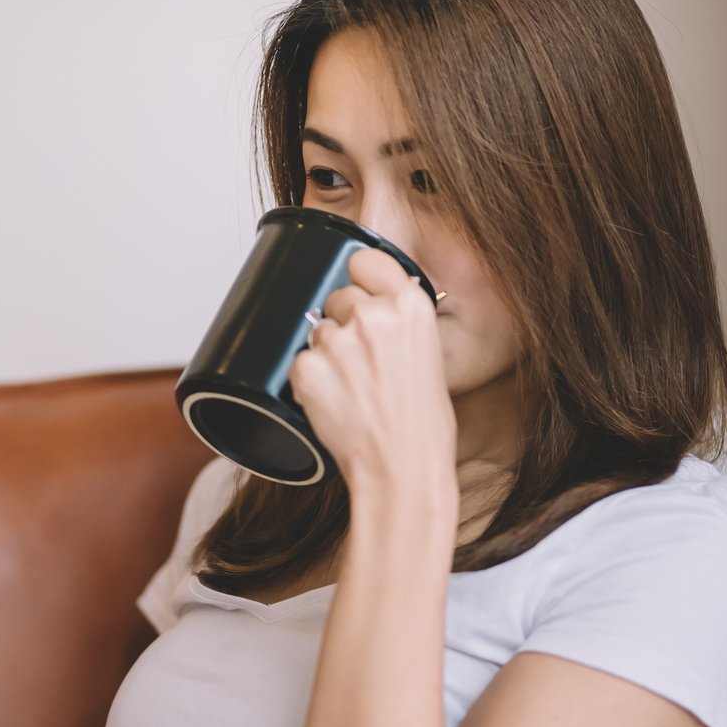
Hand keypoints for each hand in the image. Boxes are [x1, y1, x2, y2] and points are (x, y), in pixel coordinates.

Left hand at [289, 247, 459, 510]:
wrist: (403, 467)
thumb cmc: (421, 424)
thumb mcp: (428, 357)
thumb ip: (398, 325)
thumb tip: (371, 310)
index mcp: (409, 306)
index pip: (366, 259)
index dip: (358, 276)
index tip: (357, 289)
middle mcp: (373, 316)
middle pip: (336, 296)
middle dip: (341, 323)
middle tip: (359, 363)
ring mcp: (338, 342)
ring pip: (316, 331)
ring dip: (324, 355)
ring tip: (350, 390)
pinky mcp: (308, 369)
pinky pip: (298, 364)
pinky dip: (308, 383)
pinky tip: (333, 404)